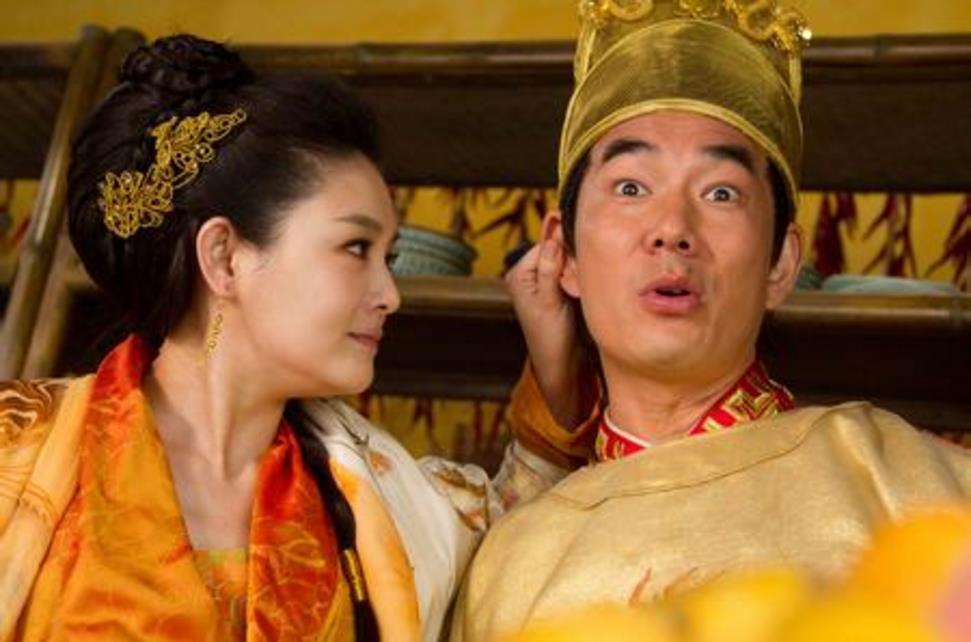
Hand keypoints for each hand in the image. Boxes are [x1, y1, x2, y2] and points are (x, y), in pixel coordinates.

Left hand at [505, 230, 583, 427]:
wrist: (560, 364)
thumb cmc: (550, 337)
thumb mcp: (549, 300)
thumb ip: (550, 269)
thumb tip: (553, 238)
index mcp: (519, 274)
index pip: (544, 245)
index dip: (564, 248)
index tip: (579, 260)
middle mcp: (528, 275)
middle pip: (555, 251)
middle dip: (571, 258)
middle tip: (581, 275)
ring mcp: (543, 282)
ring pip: (565, 262)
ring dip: (577, 268)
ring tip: (582, 284)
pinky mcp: (557, 291)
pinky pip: (569, 273)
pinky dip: (578, 276)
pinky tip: (584, 285)